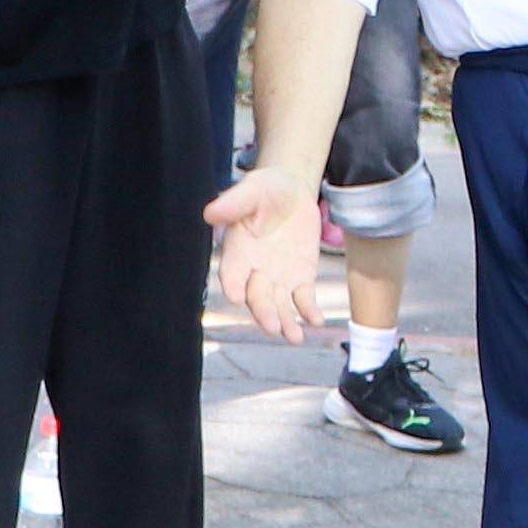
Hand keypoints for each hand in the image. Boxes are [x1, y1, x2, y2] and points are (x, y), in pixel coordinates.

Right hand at [202, 165, 332, 339]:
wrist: (292, 191)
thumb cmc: (266, 189)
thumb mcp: (252, 189)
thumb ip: (234, 202)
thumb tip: (210, 213)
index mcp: (238, 252)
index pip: (231, 273)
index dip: (232, 285)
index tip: (235, 296)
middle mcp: (255, 271)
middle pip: (257, 296)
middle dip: (264, 312)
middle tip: (272, 326)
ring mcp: (278, 278)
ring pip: (280, 305)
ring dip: (286, 322)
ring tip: (294, 337)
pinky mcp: (300, 278)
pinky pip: (304, 299)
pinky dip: (309, 311)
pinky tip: (317, 321)